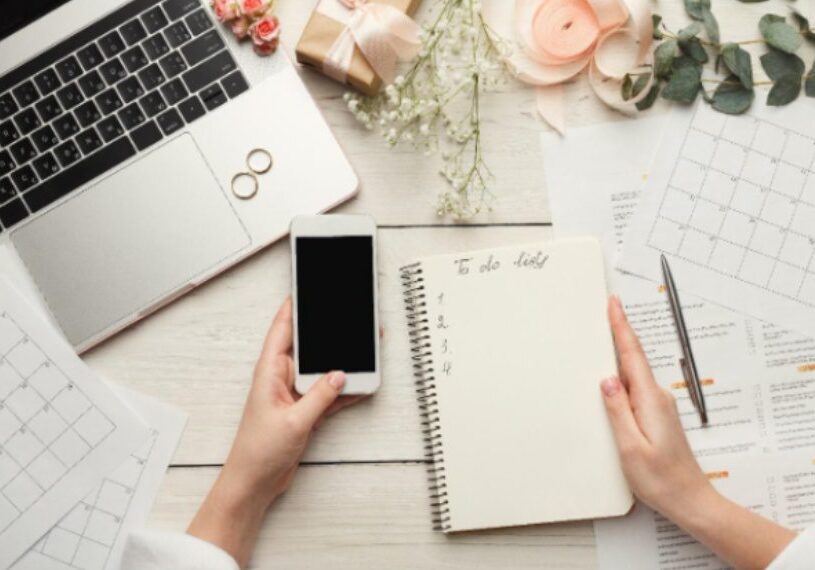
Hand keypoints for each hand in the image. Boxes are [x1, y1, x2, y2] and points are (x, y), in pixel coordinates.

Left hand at [219, 297, 361, 505]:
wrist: (254, 483)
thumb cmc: (258, 452)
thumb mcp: (295, 421)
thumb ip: (320, 396)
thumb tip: (340, 374)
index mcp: (269, 372)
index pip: (282, 329)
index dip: (294, 307)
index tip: (307, 288)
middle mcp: (281, 378)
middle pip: (307, 346)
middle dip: (327, 333)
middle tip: (348, 318)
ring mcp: (294, 394)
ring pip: (322, 369)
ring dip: (340, 363)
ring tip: (363, 349)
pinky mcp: (304, 410)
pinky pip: (328, 392)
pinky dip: (343, 389)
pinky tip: (360, 383)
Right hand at [600, 295, 796, 568]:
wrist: (690, 500)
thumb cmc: (661, 479)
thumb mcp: (630, 447)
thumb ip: (618, 411)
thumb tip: (607, 380)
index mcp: (650, 401)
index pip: (632, 356)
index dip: (621, 327)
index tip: (614, 304)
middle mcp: (657, 398)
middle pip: (633, 358)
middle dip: (619, 332)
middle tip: (606, 311)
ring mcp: (659, 406)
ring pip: (634, 373)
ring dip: (620, 353)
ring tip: (603, 337)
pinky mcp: (657, 416)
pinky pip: (635, 388)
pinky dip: (623, 374)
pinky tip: (612, 378)